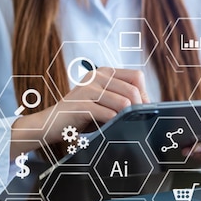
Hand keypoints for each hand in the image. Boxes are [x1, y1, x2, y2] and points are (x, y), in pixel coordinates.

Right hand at [13, 68, 149, 144]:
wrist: (51, 123)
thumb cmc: (82, 115)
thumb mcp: (104, 102)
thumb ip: (122, 98)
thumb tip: (149, 106)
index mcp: (104, 72)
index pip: (136, 77)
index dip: (144, 95)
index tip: (143, 111)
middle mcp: (97, 76)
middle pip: (133, 90)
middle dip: (139, 109)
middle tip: (137, 123)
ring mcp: (88, 89)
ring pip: (123, 102)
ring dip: (127, 118)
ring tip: (124, 126)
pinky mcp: (81, 105)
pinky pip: (108, 114)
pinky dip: (114, 123)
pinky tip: (111, 128)